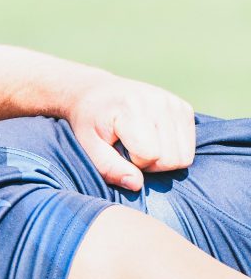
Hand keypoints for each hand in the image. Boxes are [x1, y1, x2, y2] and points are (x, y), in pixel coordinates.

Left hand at [68, 75, 194, 190]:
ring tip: (141, 148)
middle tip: (130, 153)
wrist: (97, 92)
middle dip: (150, 165)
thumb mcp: (89, 146)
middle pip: (171, 159)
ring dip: (162, 160)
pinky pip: (189, 147)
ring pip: (184, 156)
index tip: (119, 154)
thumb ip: (109, 168)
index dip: (134, 164)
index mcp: (132, 109)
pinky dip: (172, 151)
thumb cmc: (89, 122)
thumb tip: (136, 185)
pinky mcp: (184, 108)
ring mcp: (175, 104)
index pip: (150, 155)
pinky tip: (152, 141)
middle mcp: (159, 102)